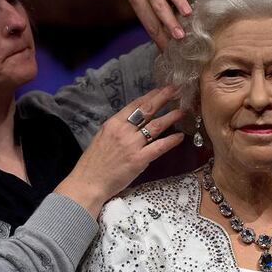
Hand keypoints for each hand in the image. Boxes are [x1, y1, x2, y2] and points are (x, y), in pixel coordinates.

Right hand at [57, 86, 184, 216]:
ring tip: (183, 111)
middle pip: (147, 110)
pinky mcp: (139, 160)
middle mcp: (124, 131)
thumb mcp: (102, 138)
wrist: (88, 183)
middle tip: (176, 90)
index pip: (135, 105)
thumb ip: (117, 129)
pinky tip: (180, 136)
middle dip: (163, 98)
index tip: (162, 89)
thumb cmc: (94, 163)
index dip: (151, 95)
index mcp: (113, 124)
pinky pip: (159, 147)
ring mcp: (132, 145)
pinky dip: (171, 141)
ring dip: (171, 117)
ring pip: (156, 126)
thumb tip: (132, 122)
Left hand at [123, 0, 200, 49]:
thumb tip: (164, 45)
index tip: (169, 50)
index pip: (150, 23)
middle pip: (159, 7)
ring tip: (188, 13)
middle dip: (169, 22)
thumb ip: (152, 19)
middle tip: (179, 36)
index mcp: (138, 0)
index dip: (159, 37)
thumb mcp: (140, 4)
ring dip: (179, 1)